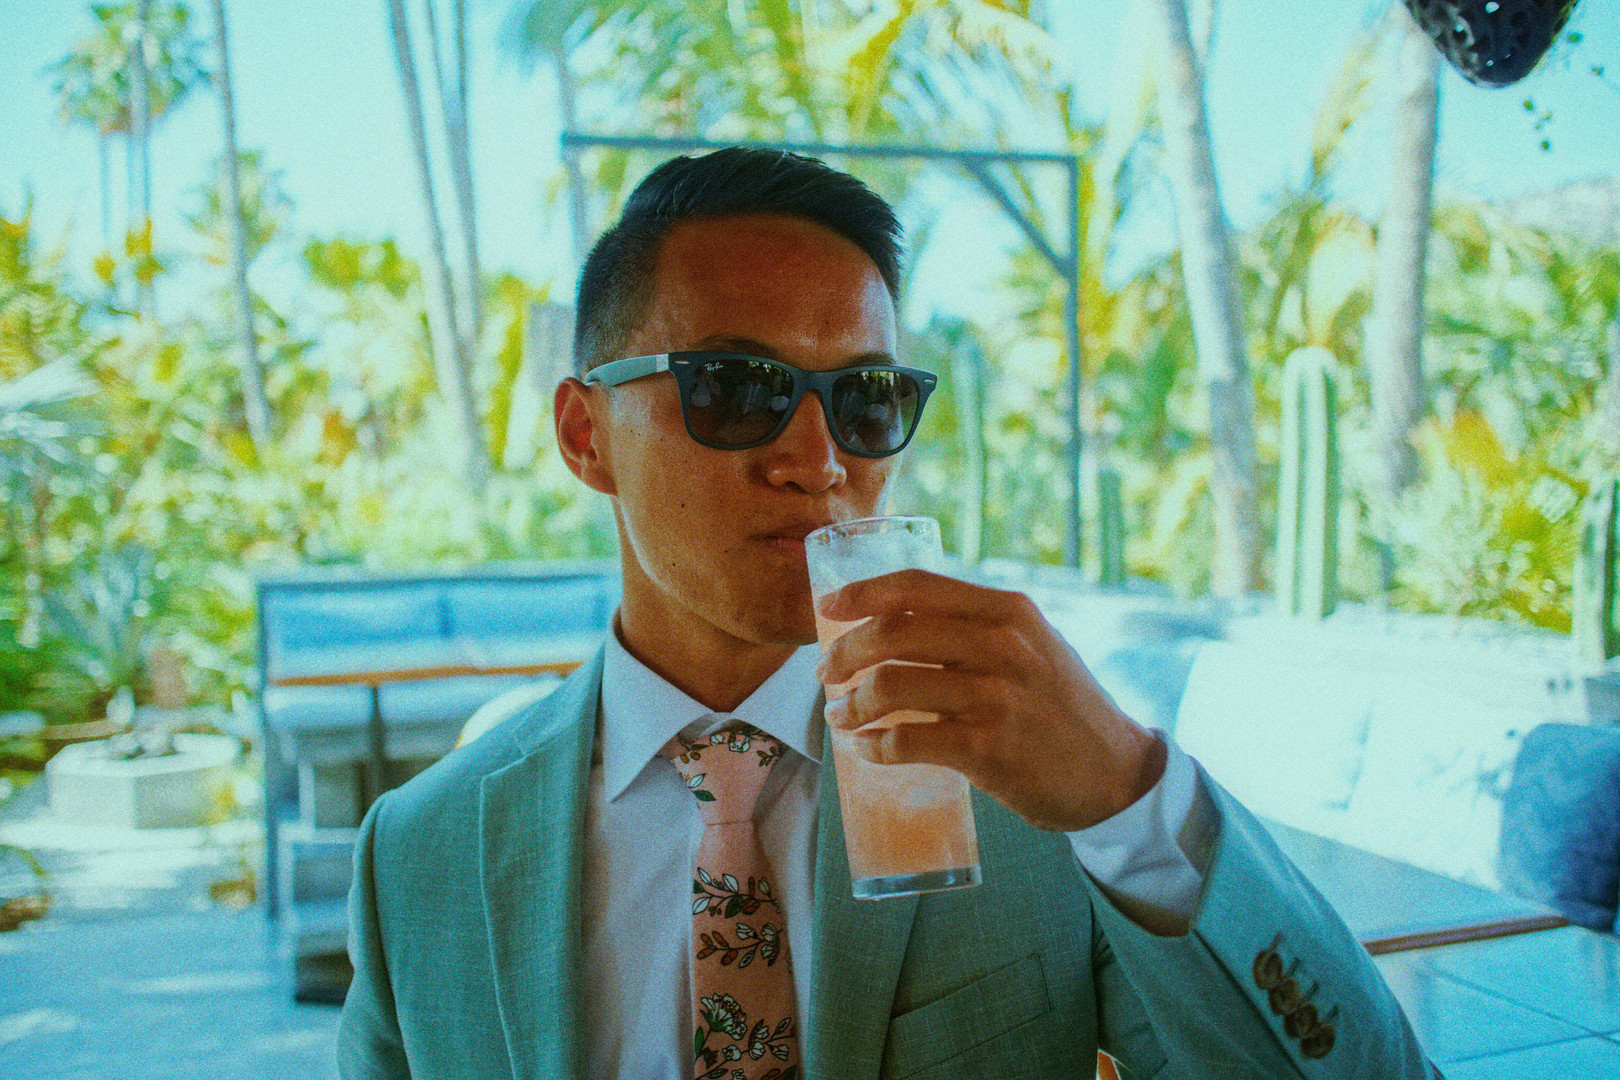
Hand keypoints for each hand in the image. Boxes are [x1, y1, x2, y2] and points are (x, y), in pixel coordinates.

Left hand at [816, 570, 1165, 832]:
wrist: (1116, 772)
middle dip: (845, 653)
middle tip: (826, 672)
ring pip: (892, 687)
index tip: (828, 607)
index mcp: (1009, 610)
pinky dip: (875, 746)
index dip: (862, 592)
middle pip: (893, 632)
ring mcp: (997, 698)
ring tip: (840, 716)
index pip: (917, 586)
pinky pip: (908, 742)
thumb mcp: (1033, 645)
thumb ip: (977, 628)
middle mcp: (1003, 645)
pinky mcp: (990, 750)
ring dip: (851, 704)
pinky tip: (867, 749)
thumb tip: (895, 621)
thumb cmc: (1060, 707)